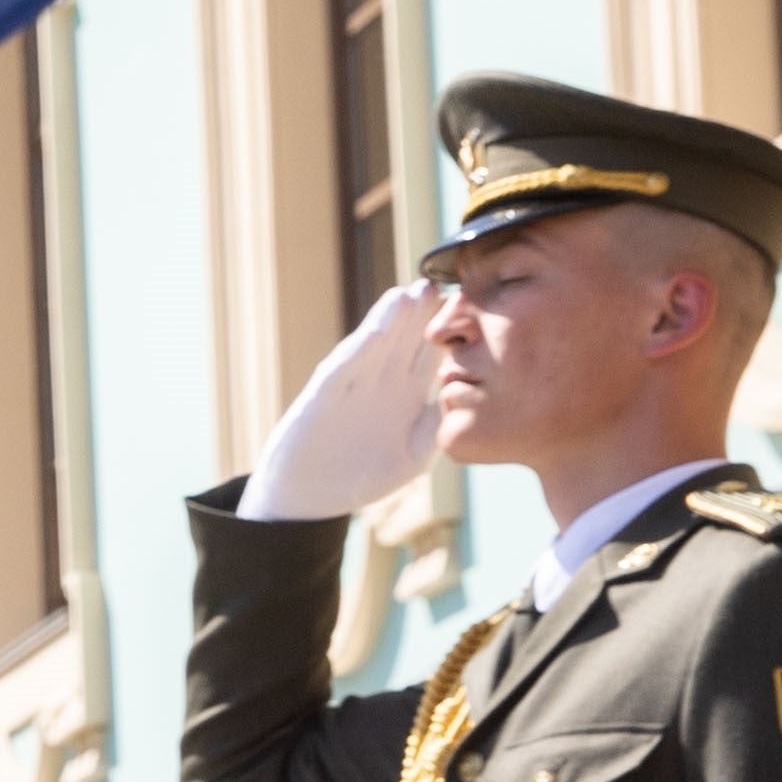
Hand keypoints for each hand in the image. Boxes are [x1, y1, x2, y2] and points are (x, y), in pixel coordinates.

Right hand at [238, 283, 440, 519]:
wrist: (309, 500)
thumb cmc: (361, 476)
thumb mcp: (414, 454)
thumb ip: (437, 425)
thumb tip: (462, 395)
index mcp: (404, 394)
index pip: (428, 353)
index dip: (448, 329)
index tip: (471, 304)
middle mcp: (377, 384)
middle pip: (402, 340)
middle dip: (420, 312)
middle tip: (440, 282)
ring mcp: (348, 389)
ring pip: (372, 347)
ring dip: (389, 321)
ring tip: (407, 293)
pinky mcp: (320, 401)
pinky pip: (341, 372)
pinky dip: (357, 353)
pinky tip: (374, 333)